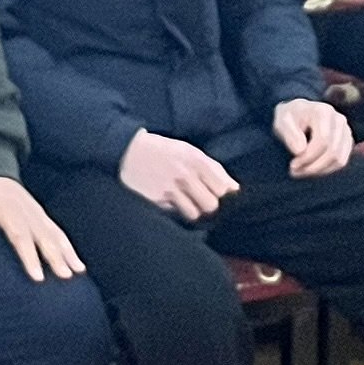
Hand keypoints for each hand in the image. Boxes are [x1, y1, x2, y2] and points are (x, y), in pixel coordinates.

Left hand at [0, 176, 81, 278]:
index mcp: (7, 210)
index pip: (20, 236)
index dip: (30, 257)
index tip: (38, 277)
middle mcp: (26, 211)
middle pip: (44, 236)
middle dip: (56, 257)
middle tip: (65, 276)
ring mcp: (36, 211)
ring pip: (55, 232)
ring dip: (67, 251)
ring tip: (78, 270)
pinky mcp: (40, 213)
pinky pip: (56, 229)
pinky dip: (67, 244)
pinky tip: (75, 259)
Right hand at [118, 131, 237, 219]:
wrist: (129, 150)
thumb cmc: (164, 151)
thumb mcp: (190, 151)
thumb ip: (214, 169)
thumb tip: (235, 188)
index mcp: (196, 160)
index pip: (222, 189)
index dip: (223, 195)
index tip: (217, 195)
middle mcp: (184, 175)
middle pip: (211, 205)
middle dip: (208, 205)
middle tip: (201, 200)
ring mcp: (170, 189)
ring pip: (194, 213)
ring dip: (192, 210)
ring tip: (186, 201)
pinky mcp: (156, 200)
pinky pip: (174, 213)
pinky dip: (175, 209)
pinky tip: (169, 199)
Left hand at [275, 98, 352, 176]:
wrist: (297, 114)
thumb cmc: (289, 118)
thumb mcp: (282, 122)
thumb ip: (289, 134)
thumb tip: (300, 150)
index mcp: (323, 112)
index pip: (323, 141)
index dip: (309, 157)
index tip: (293, 165)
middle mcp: (338, 120)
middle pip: (332, 152)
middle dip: (313, 166)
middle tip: (295, 171)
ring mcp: (345, 131)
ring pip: (339, 159)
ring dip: (320, 170)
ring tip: (302, 171)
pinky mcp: (347, 141)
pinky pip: (341, 162)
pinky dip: (326, 169)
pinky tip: (311, 168)